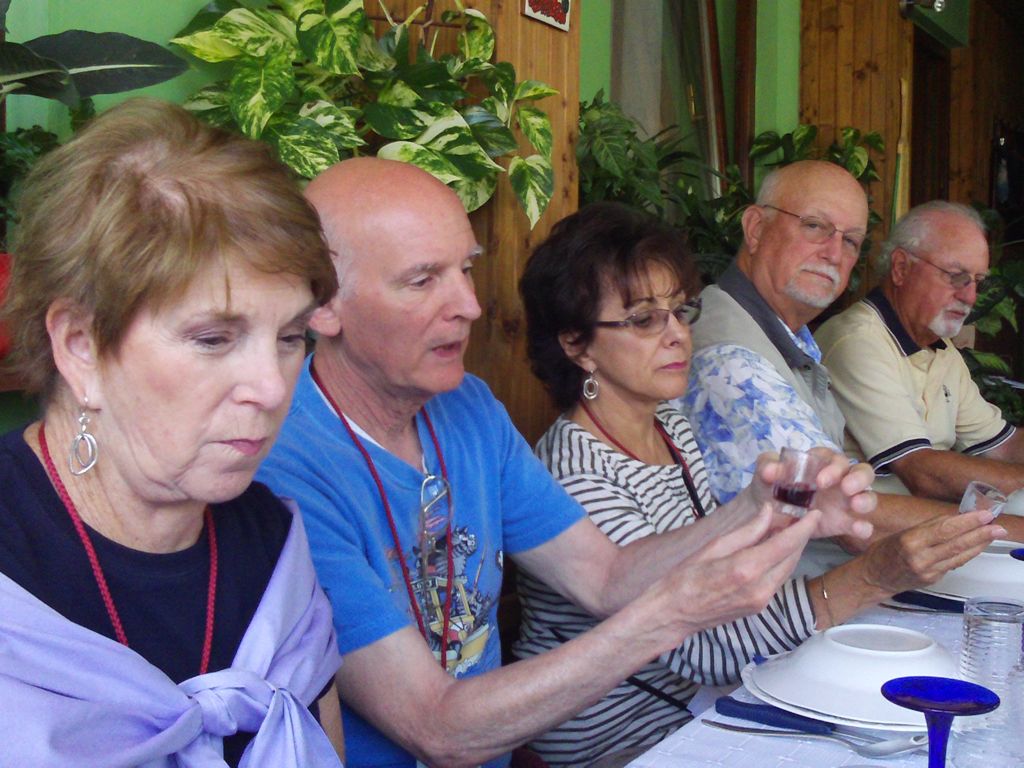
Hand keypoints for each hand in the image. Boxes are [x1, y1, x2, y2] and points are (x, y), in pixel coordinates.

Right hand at [653, 505, 820, 635]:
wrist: (675, 613)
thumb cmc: (685, 577)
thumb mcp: (714, 547)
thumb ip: (746, 531)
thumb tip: (768, 512)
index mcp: (746, 569)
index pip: (785, 544)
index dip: (803, 528)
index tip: (814, 514)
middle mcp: (760, 588)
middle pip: (792, 557)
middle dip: (799, 537)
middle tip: (799, 517)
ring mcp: (761, 601)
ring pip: (787, 570)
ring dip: (791, 550)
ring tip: (787, 530)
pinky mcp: (759, 607)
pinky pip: (777, 580)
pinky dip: (780, 562)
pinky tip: (772, 550)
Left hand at [749, 448, 875, 540]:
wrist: (765, 515)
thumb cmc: (770, 486)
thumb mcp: (765, 473)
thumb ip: (768, 467)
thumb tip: (771, 470)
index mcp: (820, 463)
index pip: (833, 458)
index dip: (832, 467)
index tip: (820, 481)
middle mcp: (838, 480)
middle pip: (860, 472)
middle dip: (858, 478)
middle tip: (847, 489)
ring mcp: (844, 502)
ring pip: (868, 495)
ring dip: (866, 499)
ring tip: (857, 505)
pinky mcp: (844, 522)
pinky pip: (861, 523)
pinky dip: (864, 526)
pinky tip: (860, 529)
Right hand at [860, 509, 1006, 593]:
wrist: (872, 578)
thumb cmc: (882, 553)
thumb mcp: (901, 533)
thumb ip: (927, 528)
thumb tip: (953, 520)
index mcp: (909, 541)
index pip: (944, 529)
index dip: (967, 522)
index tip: (982, 514)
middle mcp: (920, 558)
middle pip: (956, 543)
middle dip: (980, 533)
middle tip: (996, 525)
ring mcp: (928, 571)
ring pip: (959, 556)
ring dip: (979, 544)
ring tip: (993, 534)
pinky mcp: (933, 579)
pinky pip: (954, 564)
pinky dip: (967, 553)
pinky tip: (976, 546)